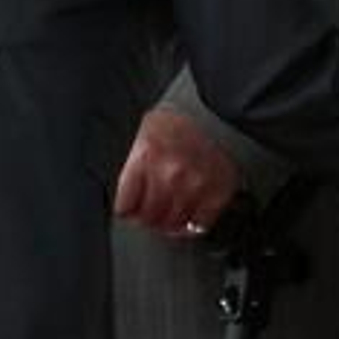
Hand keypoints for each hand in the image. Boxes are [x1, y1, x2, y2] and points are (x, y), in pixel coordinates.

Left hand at [114, 107, 240, 239]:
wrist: (216, 113)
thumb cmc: (178, 123)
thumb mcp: (143, 133)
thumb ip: (131, 164)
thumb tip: (122, 192)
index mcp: (146, 156)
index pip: (125, 206)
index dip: (127, 208)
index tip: (131, 207)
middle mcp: (169, 174)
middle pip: (149, 218)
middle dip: (147, 216)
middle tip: (152, 210)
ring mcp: (194, 186)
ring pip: (172, 225)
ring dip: (169, 221)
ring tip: (171, 210)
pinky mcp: (217, 194)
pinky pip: (198, 225)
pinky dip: (193, 223)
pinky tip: (190, 211)